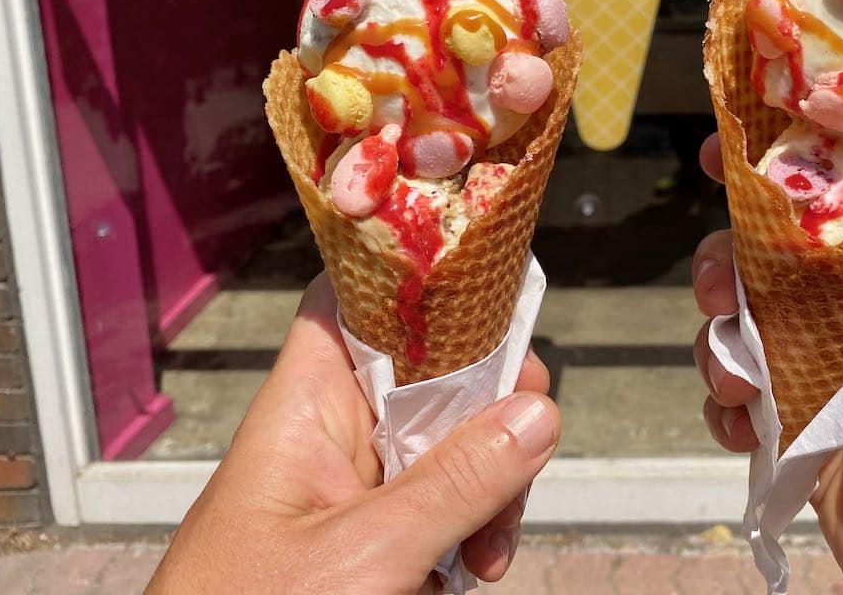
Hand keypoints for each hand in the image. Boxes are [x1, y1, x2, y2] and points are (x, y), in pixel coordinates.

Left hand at [149, 273, 559, 594]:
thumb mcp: (365, 556)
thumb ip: (456, 484)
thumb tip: (537, 413)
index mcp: (305, 405)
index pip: (352, 298)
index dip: (414, 277)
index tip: (489, 292)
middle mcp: (331, 430)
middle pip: (429, 373)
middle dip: (488, 411)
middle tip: (522, 457)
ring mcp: (355, 484)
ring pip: (447, 442)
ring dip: (489, 485)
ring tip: (490, 551)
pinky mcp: (373, 534)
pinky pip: (441, 501)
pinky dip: (471, 528)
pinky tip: (474, 568)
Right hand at [693, 134, 842, 594]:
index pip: (838, 189)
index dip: (781, 165)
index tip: (727, 149)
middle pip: (769, 249)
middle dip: (730, 258)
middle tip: (724, 284)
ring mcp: (829, 367)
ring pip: (740, 317)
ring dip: (722, 338)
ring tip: (744, 377)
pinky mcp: (799, 423)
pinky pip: (733, 391)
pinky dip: (725, 401)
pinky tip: (748, 420)